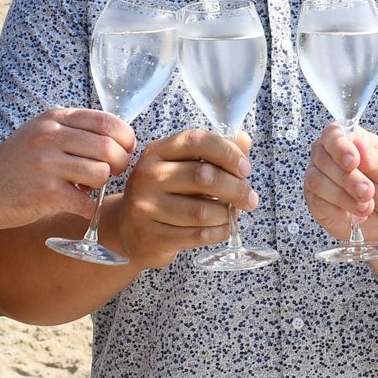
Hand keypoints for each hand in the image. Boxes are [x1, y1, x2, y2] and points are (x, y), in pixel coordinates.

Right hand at [0, 108, 134, 230]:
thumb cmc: (18, 163)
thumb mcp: (42, 133)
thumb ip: (75, 130)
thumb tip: (120, 138)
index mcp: (55, 119)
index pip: (107, 122)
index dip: (125, 139)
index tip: (124, 151)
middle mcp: (50, 137)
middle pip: (109, 147)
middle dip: (119, 163)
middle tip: (111, 172)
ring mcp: (47, 164)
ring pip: (101, 173)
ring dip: (101, 185)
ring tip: (87, 186)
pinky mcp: (45, 193)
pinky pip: (85, 202)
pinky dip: (88, 208)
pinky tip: (77, 204)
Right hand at [104, 128, 256, 267]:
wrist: (128, 230)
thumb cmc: (164, 194)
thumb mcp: (182, 167)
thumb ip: (214, 153)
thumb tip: (244, 141)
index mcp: (158, 152)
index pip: (197, 141)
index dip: (228, 152)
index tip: (245, 168)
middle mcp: (148, 176)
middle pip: (203, 176)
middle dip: (236, 188)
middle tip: (250, 199)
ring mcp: (146, 207)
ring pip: (203, 211)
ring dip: (227, 214)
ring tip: (233, 214)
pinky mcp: (151, 236)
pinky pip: (197, 235)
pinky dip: (219, 232)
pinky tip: (222, 228)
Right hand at [304, 123, 377, 243]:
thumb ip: (375, 159)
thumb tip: (358, 144)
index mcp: (349, 139)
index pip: (332, 134)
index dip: (339, 146)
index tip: (354, 161)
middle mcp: (328, 155)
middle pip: (323, 160)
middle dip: (348, 180)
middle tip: (368, 192)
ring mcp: (318, 177)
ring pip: (317, 182)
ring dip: (343, 197)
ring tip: (366, 207)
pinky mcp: (315, 201)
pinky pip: (317, 203)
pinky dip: (339, 211)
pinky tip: (355, 215)